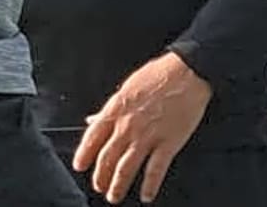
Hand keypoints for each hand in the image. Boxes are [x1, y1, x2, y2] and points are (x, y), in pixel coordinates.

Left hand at [74, 52, 211, 203]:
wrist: (186, 72)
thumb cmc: (157, 75)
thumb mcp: (126, 88)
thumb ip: (109, 108)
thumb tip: (92, 119)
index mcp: (116, 110)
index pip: (92, 137)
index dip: (84, 154)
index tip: (80, 166)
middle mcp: (128, 126)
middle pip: (107, 158)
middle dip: (100, 176)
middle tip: (99, 186)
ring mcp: (147, 136)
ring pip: (126, 168)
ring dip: (118, 186)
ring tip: (114, 196)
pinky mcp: (168, 143)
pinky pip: (155, 170)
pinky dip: (149, 186)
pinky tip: (146, 195)